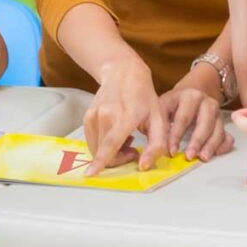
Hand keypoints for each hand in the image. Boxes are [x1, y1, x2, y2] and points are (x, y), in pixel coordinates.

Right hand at [84, 57, 167, 175]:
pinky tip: (115, 134)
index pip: (111, 143)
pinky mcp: (87, 116)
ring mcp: (94, 115)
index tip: (91, 173)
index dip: (101, 161)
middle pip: (105, 151)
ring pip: (97, 148)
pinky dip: (103, 145)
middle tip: (133, 148)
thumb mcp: (159, 119)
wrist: (123, 72)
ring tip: (125, 138)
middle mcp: (106, 115)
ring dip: (111, 152)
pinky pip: (92, 141)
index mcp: (126, 116)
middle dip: (119, 159)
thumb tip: (144, 166)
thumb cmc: (144, 96)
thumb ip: (156, 145)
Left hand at [160, 88, 233, 160]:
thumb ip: (159, 125)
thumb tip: (155, 147)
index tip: (172, 151)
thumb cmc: (174, 104)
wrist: (190, 94)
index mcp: (189, 96)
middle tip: (189, 156)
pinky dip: (223, 145)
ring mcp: (217, 112)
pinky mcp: (222, 123)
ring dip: (211, 145)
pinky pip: (227, 135)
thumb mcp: (163, 106)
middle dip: (197, 141)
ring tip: (202, 158)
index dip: (177, 136)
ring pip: (217, 130)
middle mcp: (206, 102)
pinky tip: (216, 153)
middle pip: (204, 123)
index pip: (183, 118)